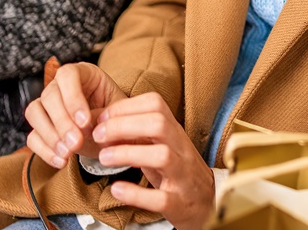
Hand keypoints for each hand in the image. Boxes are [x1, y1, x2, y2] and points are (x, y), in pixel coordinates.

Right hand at [24, 62, 127, 165]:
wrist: (112, 134)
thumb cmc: (116, 116)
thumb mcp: (118, 112)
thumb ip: (105, 115)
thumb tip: (88, 127)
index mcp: (83, 73)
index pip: (68, 75)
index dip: (73, 98)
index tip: (85, 122)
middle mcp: (61, 85)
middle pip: (49, 96)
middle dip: (62, 123)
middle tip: (77, 143)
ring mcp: (47, 105)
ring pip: (35, 113)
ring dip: (50, 136)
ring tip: (68, 153)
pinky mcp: (40, 126)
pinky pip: (32, 136)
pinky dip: (44, 150)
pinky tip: (61, 161)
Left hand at [92, 92, 214, 229]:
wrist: (209, 202)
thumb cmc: (178, 171)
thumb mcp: (161, 146)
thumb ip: (138, 134)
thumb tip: (102, 123)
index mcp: (175, 132)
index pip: (156, 105)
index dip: (125, 107)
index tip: (103, 118)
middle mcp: (181, 149)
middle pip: (159, 125)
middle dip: (123, 125)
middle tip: (98, 135)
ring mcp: (182, 176)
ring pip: (161, 156)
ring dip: (127, 154)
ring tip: (104, 158)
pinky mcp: (178, 203)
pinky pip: (160, 198)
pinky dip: (135, 194)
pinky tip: (117, 189)